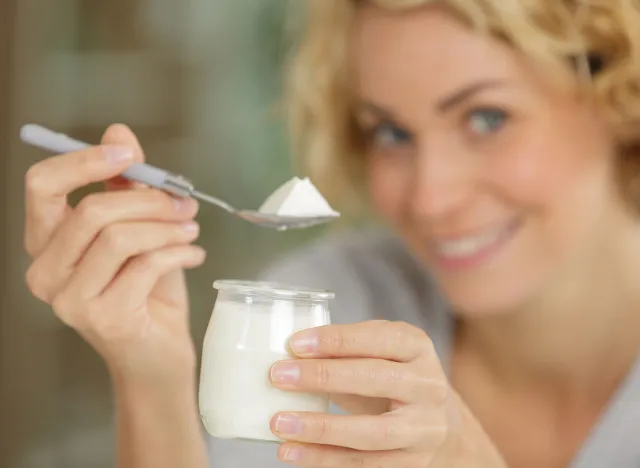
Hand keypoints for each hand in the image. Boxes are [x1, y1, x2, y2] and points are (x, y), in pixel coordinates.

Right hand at [24, 124, 205, 386]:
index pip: (42, 186)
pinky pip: (146, 265)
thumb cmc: (146, 292)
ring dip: (167, 227)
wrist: (157, 355)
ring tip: (192, 231)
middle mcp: (46, 272)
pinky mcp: (103, 317)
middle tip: (183, 204)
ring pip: (120, 237)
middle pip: (90, 211)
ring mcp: (70, 299)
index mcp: (47, 243)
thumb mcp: (138, 230)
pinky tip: (193, 255)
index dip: (85, 161)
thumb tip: (118, 131)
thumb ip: (125, 185)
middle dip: (148, 199)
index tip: (128, 153)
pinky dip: (179, 252)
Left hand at [268, 320, 504, 466]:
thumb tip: (293, 354)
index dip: (337, 340)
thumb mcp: (380, 352)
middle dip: (324, 377)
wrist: (440, 421)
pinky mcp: (413, 462)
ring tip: (279, 422)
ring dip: (320, 429)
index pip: (380, 338)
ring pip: (371, 432)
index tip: (296, 344)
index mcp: (418, 346)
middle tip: (279, 376)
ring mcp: (424, 428)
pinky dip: (324, 459)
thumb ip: (346, 348)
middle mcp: (428, 386)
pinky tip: (292, 451)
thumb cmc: (394, 376)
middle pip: (376, 380)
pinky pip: (364, 464)